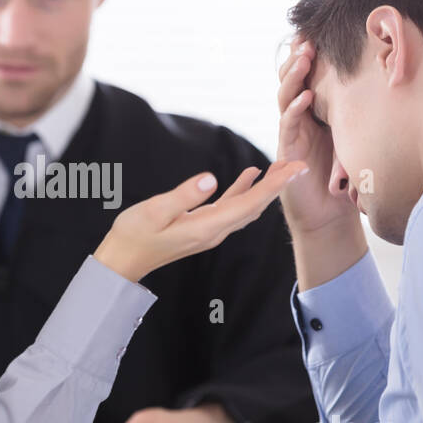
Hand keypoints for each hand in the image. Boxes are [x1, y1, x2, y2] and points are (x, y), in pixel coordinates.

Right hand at [92, 159, 306, 282]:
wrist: (122, 261)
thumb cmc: (133, 235)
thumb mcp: (153, 211)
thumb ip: (183, 196)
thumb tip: (210, 179)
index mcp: (206, 227)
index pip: (249, 204)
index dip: (275, 185)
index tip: (296, 169)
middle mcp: (214, 231)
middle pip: (255, 206)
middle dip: (279, 185)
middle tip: (301, 162)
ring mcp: (209, 231)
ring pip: (247, 207)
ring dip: (266, 188)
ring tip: (283, 166)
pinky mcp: (201, 227)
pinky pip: (231, 207)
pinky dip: (244, 190)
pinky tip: (249, 175)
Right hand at [276, 37, 359, 235]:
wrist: (328, 216)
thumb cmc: (346, 178)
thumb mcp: (358, 138)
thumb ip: (366, 117)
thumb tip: (401, 87)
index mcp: (317, 112)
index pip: (310, 76)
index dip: (311, 55)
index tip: (319, 31)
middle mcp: (301, 119)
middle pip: (294, 80)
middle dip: (299, 57)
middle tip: (308, 37)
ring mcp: (292, 133)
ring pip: (286, 97)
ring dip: (294, 76)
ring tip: (304, 56)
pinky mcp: (287, 152)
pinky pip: (288, 126)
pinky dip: (295, 110)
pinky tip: (306, 97)